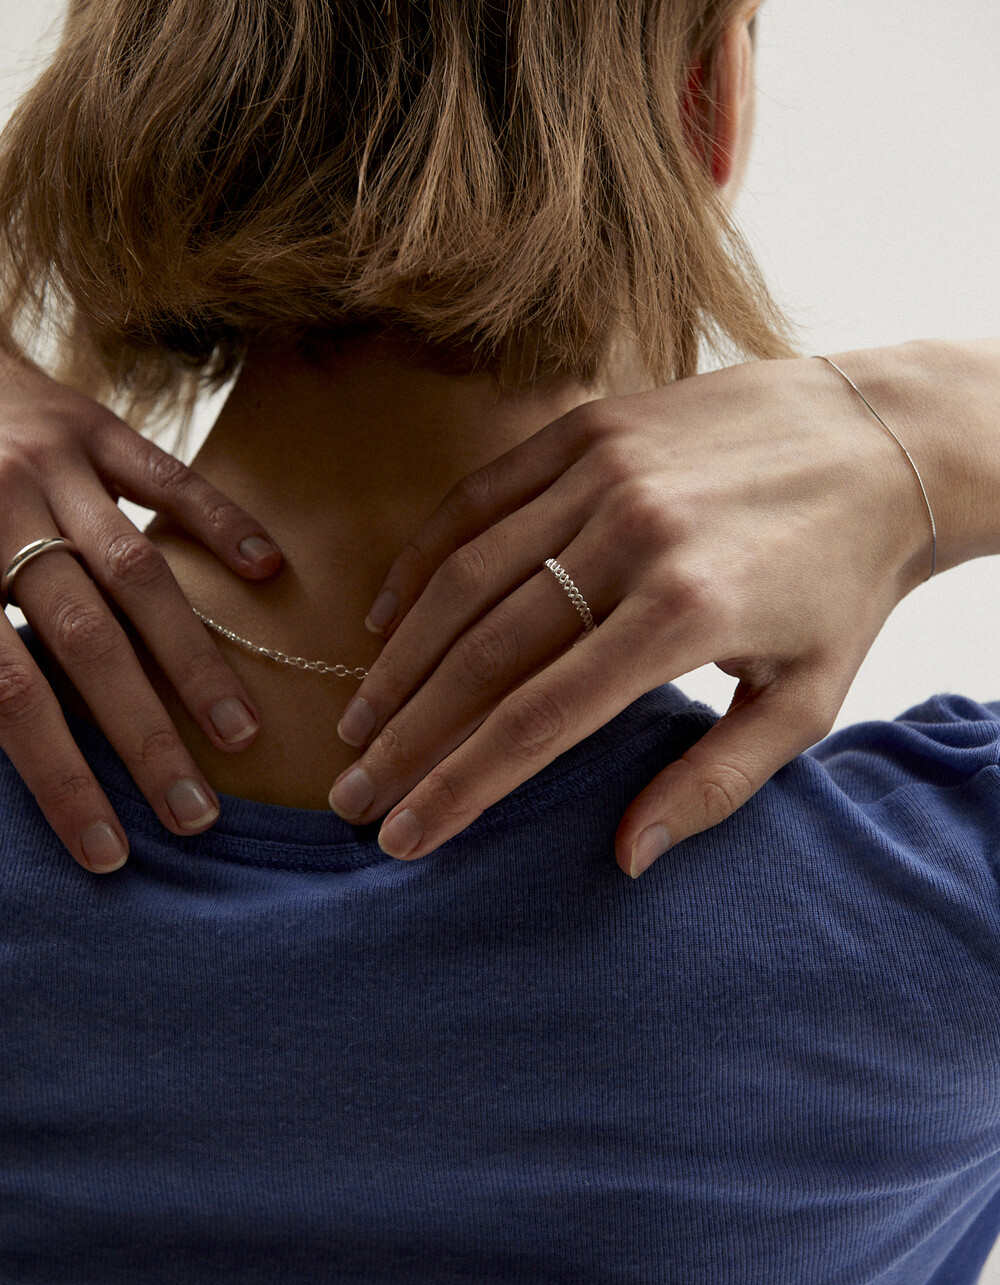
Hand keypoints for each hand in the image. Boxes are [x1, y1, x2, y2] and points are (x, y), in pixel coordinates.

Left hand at [0, 354, 282, 871]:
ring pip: (138, 573)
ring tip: (238, 732)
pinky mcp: (97, 428)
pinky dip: (221, 524)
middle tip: (194, 815)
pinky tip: (267, 572)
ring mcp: (54, 466)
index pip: (10, 694)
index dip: (60, 776)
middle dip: (143, 736)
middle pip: (85, 642)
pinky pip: (170, 479)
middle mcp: (1, 512)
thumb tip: (4, 735)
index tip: (109, 849)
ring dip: (192, 659)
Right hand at [329, 345, 938, 875]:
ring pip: (468, 575)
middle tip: (354, 789)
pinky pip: (482, 496)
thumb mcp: (806, 701)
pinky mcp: (590, 427)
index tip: (402, 834)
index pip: (540, 720)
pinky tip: (389, 613)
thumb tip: (626, 856)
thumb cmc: (844, 585)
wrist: (882, 441)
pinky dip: (426, 557)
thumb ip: (714, 783)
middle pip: (484, 653)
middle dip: (408, 733)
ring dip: (402, 655)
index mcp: (686, 617)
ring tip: (361, 718)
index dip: (460, 784)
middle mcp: (633, 539)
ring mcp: (604, 473)